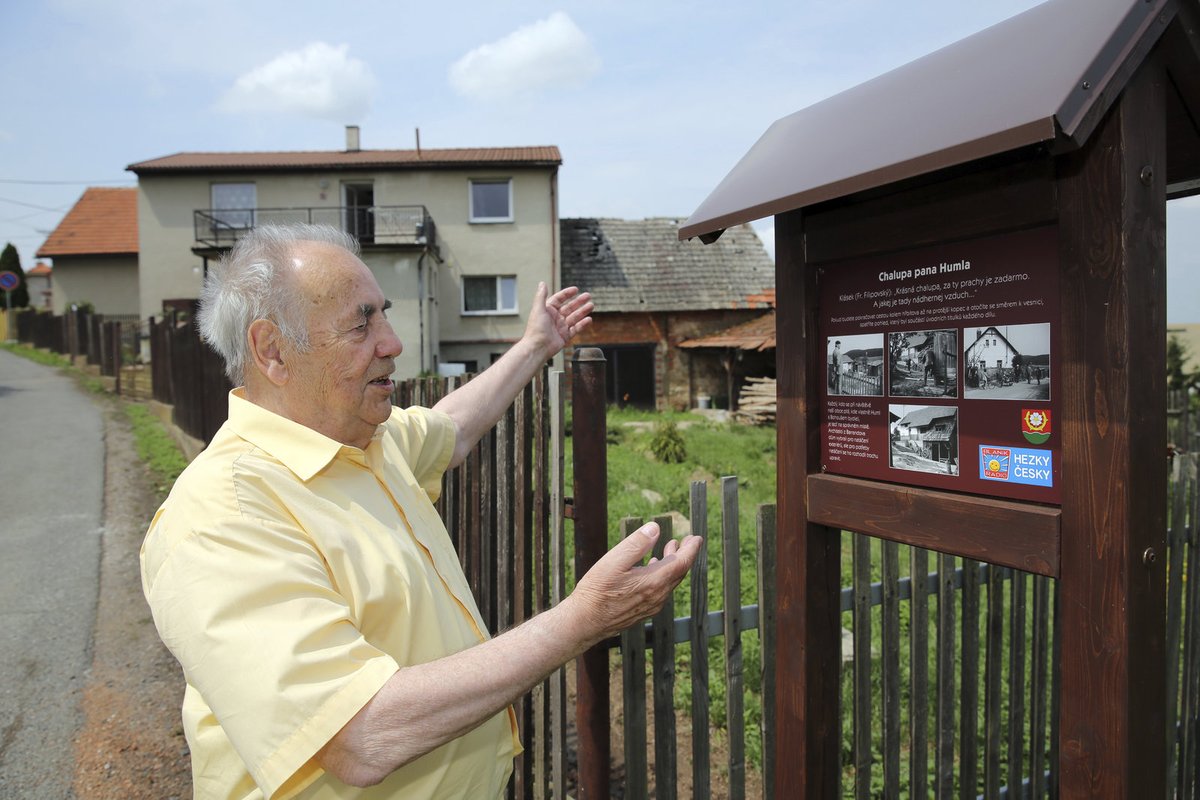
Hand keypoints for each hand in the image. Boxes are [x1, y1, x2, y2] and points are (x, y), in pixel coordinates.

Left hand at [525, 283, 592, 359]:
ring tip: (591, 305)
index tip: (576, 289)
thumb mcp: (538, 309)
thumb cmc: (536, 328)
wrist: (537, 347)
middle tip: (588, 296)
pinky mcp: (565, 336)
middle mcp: (555, 318)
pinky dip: (583, 324)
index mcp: (548, 310)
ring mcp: (561, 327)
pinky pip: (576, 329)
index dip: (567, 294)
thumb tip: (542, 283)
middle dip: (579, 301)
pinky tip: (589, 319)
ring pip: (574, 317)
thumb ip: (541, 296)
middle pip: (569, 307)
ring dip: (583, 311)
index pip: (559, 299)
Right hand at [564, 522, 702, 646]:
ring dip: (672, 565)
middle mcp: (657, 596)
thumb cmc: (595, 592)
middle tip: (686, 541)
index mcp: (653, 582)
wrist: (584, 623)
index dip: (691, 549)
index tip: (697, 538)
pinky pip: (661, 591)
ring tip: (669, 550)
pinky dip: (663, 576)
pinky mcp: (642, 612)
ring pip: (670, 583)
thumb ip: (636, 544)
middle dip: (684, 555)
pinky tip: (652, 569)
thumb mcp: (613, 561)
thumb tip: (655, 528)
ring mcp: (651, 606)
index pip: (682, 563)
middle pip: (678, 573)